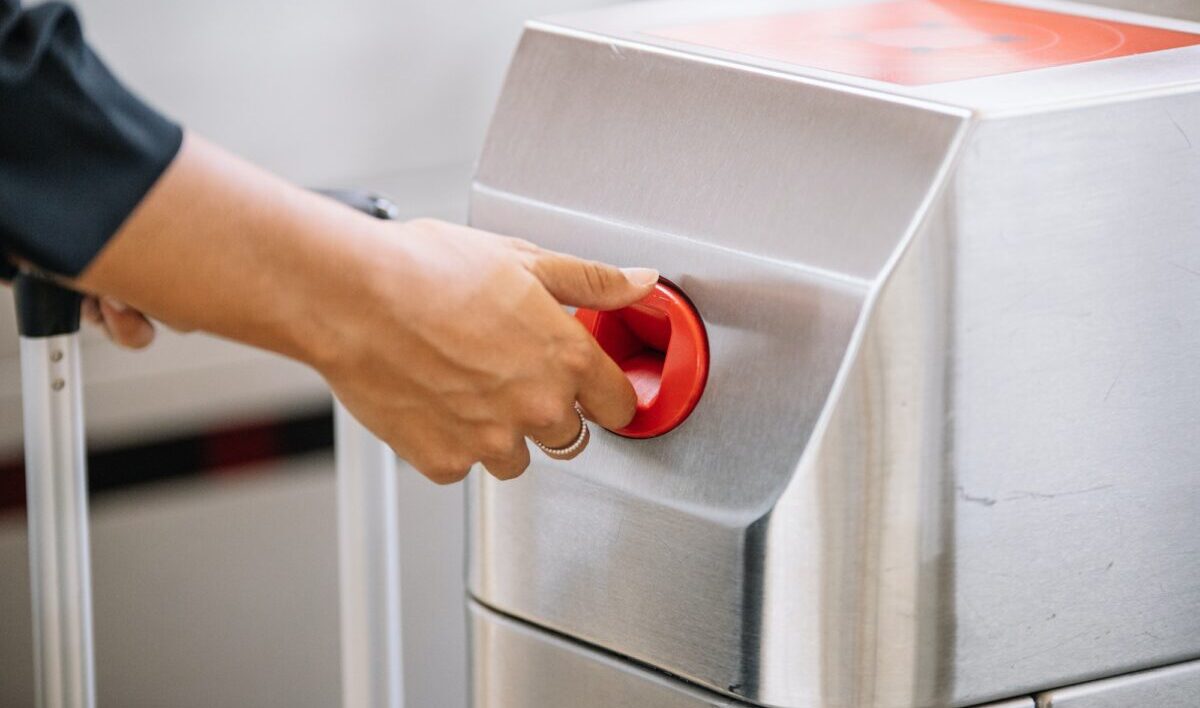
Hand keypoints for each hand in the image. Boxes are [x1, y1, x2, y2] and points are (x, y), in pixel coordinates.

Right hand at [74, 133, 653, 484]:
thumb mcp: (525, 260)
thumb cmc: (427, 270)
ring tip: (465, 385)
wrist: (353, 298)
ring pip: (515, 457)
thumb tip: (640, 284)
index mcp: (566, 357)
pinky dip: (450, 441)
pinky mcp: (444, 461)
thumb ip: (591, 281)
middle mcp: (538, 407)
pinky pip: (461, 465)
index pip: (620, 405)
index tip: (595, 390)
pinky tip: (432, 400)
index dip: (607, 394)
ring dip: (501, 432)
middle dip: (547, 409)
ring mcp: (491, 441)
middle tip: (507, 372)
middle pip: (569, 435)